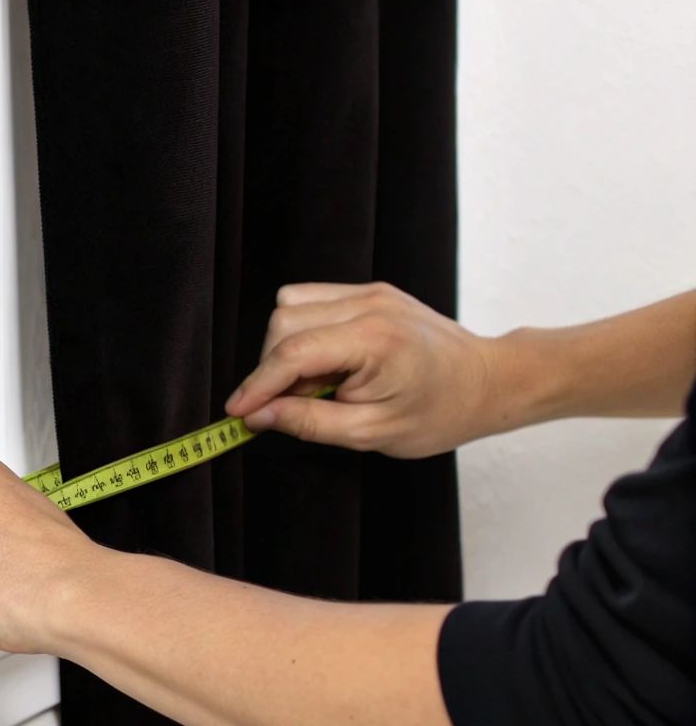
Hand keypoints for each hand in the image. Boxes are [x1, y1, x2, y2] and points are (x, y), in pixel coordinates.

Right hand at [225, 282, 506, 457]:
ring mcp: (369, 293)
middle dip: (273, 368)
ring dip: (286, 348)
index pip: (293, 353)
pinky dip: (302, 332)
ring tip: (317, 383)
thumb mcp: (373, 433)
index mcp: (375, 341)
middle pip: (283, 323)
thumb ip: (310, 422)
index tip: (237, 413)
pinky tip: (326, 362)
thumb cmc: (441, 413)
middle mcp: (369, 305)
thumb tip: (257, 416)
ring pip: (290, 307)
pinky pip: (310, 301)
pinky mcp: (368, 292)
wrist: (489, 381)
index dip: (258, 385)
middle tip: (296, 405)